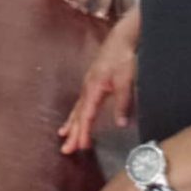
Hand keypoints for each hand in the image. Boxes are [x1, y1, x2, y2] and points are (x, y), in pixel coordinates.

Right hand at [59, 19, 136, 152]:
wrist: (120, 40)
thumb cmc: (122, 58)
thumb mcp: (126, 80)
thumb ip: (123, 102)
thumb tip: (121, 124)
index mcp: (94, 88)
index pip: (86, 115)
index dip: (83, 132)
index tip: (80, 146)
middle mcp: (87, 88)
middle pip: (78, 114)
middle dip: (73, 132)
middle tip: (66, 150)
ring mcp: (87, 85)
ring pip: (77, 108)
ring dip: (71, 124)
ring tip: (63, 135)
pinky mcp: (91, 83)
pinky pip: (80, 102)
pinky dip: (76, 113)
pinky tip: (75, 117)